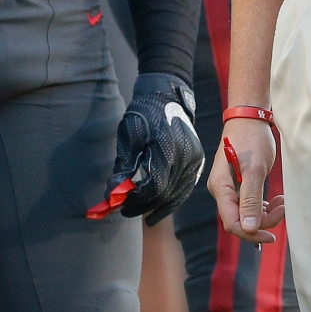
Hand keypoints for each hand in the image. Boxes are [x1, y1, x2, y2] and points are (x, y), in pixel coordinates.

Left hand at [104, 74, 204, 224]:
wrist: (166, 98)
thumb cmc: (144, 117)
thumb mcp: (129, 140)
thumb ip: (124, 169)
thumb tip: (113, 197)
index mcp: (167, 148)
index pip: (155, 187)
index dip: (137, 201)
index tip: (122, 207)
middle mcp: (185, 154)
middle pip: (166, 193)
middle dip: (145, 205)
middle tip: (127, 210)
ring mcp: (194, 157)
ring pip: (178, 193)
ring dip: (160, 206)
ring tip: (142, 212)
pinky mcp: (197, 159)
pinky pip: (187, 186)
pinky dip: (174, 198)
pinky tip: (161, 205)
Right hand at [208, 119, 284, 244]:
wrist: (251, 117)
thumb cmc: (252, 139)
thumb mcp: (254, 169)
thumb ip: (250, 199)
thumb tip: (248, 228)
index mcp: (221, 189)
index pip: (233, 223)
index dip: (252, 233)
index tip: (272, 235)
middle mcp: (222, 191)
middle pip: (240, 220)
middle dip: (262, 220)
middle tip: (282, 208)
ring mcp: (230, 187)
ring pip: (246, 212)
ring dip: (265, 213)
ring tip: (282, 201)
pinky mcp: (239, 182)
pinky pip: (249, 203)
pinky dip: (263, 205)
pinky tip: (275, 200)